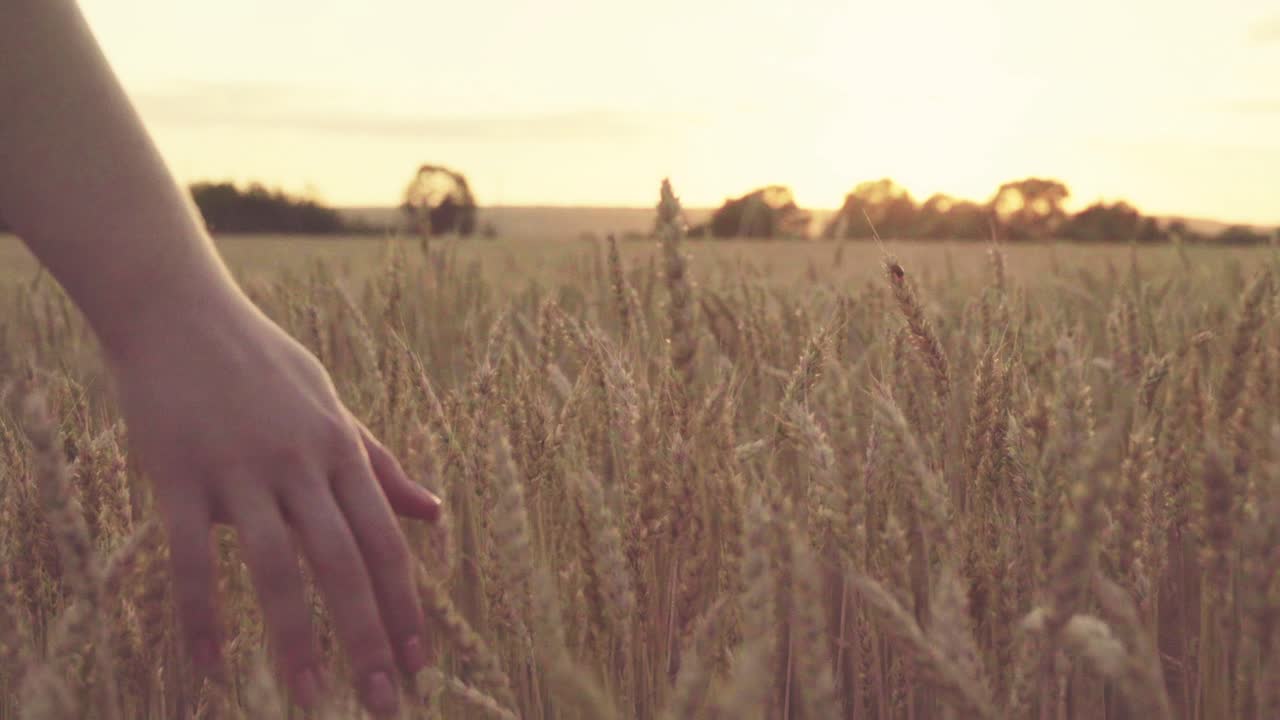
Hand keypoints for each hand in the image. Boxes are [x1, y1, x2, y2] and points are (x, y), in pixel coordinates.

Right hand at [108, 292, 439, 715]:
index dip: (405, 605)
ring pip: (277, 568)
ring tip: (312, 698)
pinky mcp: (177, 474)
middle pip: (344, 562)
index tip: (420, 663)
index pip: (384, 540)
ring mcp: (239, 469)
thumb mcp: (333, 407)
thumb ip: (381, 464)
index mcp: (340, 449)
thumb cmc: (262, 365)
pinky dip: (200, 617)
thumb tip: (436, 512)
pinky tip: (208, 669)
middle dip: (370, 637)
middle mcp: (300, 463)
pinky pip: (190, 558)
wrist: (178, 311)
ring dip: (297, 640)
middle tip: (386, 703)